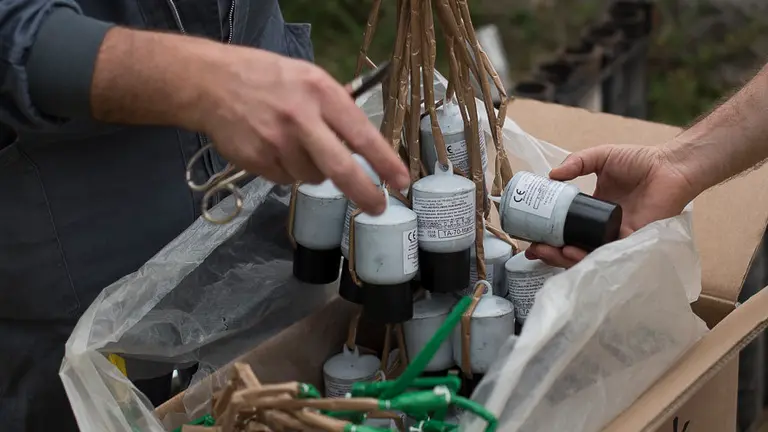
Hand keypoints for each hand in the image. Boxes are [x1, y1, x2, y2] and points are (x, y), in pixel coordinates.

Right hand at [198, 47, 408, 213]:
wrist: (210, 83)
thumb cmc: (266, 78)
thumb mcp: (307, 78)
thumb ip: (335, 107)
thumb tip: (363, 143)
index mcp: (319, 93)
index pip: (361, 134)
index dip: (384, 161)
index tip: (402, 180)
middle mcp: (300, 119)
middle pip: (340, 169)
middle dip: (364, 193)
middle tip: (378, 207)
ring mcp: (277, 144)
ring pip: (312, 177)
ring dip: (312, 169)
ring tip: (294, 143)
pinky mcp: (257, 161)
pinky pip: (286, 179)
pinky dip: (287, 170)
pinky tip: (274, 147)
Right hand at [526, 144, 695, 267]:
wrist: (670, 166)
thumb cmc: (640, 161)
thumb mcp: (601, 157)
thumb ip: (577, 163)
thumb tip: (551, 175)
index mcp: (592, 211)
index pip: (566, 229)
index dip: (547, 235)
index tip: (529, 236)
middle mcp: (601, 228)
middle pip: (571, 247)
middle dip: (550, 252)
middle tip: (534, 249)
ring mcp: (615, 237)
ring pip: (586, 256)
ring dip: (564, 258)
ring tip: (549, 252)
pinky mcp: (630, 242)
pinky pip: (606, 255)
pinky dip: (588, 256)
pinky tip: (572, 251)